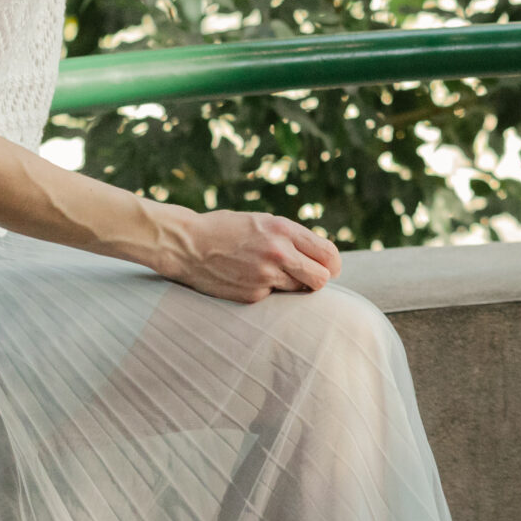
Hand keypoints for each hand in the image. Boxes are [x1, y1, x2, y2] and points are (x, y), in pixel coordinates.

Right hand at [154, 207, 341, 302]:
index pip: (328, 253)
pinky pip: (274, 297)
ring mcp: (265, 276)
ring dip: (293, 285)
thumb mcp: (263, 222)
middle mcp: (279, 253)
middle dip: (320, 280)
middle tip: (310, 278)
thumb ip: (291, 237)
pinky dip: (267, 291)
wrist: (187, 245)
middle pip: (322, 278)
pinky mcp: (252, 295)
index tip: (330, 268)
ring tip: (271, 273)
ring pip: (299, 290)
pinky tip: (249, 279)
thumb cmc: (227, 230)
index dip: (333, 264)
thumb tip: (321, 257)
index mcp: (284, 230)